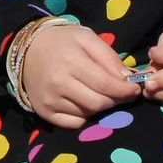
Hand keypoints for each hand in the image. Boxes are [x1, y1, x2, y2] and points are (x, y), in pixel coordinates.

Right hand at [18, 20, 140, 129]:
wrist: (27, 49)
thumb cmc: (62, 42)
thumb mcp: (87, 38)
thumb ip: (109, 57)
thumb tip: (127, 79)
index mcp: (71, 62)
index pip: (107, 85)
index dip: (125, 90)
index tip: (135, 89)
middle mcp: (59, 83)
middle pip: (99, 103)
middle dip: (115, 100)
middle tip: (118, 93)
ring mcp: (50, 100)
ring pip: (88, 114)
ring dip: (99, 106)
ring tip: (99, 94)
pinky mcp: (44, 112)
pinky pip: (73, 123)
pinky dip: (83, 116)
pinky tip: (82, 102)